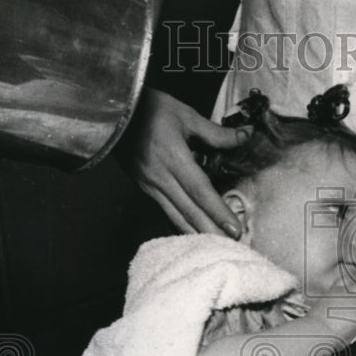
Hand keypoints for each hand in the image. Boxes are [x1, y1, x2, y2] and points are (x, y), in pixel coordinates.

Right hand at [116, 88, 251, 236]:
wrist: (110, 112)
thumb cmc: (148, 108)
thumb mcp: (185, 114)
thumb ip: (215, 132)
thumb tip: (245, 136)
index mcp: (173, 157)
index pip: (200, 191)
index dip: (218, 211)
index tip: (235, 228)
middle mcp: (161, 177)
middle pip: (189, 211)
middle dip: (211, 231)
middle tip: (233, 247)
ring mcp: (150, 186)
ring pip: (176, 217)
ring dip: (196, 234)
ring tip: (216, 247)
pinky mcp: (144, 189)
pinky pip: (165, 212)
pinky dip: (180, 226)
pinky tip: (193, 235)